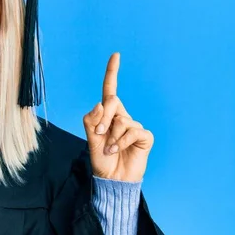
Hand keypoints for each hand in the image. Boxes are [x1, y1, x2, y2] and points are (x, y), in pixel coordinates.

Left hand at [82, 52, 153, 181]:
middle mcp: (122, 116)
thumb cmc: (101, 158)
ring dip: (111, 137)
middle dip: (103, 118)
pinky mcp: (144, 137)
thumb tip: (100, 104)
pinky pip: (132, 131)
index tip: (116, 55)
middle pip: (112, 102)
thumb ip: (92, 120)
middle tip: (100, 135)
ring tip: (110, 149)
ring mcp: (134, 126)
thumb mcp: (90, 138)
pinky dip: (121, 142)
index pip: (109, 90)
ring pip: (121, 120)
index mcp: (107, 114)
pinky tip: (118, 151)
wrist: (112, 179)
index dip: (112, 72)